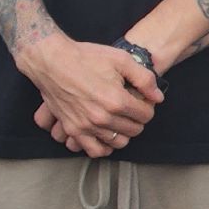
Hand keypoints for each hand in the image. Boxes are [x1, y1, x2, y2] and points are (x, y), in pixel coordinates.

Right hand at [15, 34, 161, 157]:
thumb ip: (145, 79)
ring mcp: (86, 126)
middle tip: (130, 108)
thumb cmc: (85, 58)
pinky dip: (104, 147)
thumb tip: (157, 97)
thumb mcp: (121, 59)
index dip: (147, 106)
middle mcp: (102, 117)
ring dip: (123, 133)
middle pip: (135, 130)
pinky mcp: (73, 129)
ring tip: (119, 121)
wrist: (51, 61)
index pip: (146, 115)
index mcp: (117, 100)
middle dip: (137, 119)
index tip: (140, 99)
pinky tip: (105, 135)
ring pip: (118, 142)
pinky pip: (94, 150)